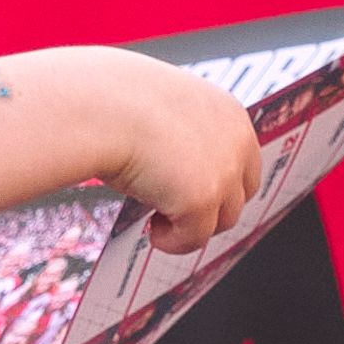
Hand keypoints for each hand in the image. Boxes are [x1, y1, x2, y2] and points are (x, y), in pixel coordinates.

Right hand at [97, 51, 265, 254]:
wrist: (100, 109)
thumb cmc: (114, 103)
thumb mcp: (162, 112)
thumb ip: (181, 136)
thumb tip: (171, 165)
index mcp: (227, 113)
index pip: (244, 161)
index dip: (219, 184)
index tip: (191, 193)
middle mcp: (236, 141)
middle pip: (239, 195)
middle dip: (209, 210)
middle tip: (174, 211)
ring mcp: (224, 171)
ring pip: (222, 221)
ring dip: (190, 226)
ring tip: (156, 218)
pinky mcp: (203, 198)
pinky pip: (194, 238)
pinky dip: (172, 241)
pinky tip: (150, 230)